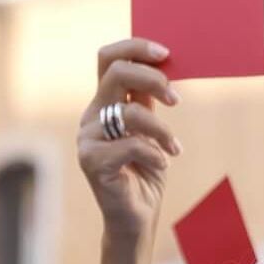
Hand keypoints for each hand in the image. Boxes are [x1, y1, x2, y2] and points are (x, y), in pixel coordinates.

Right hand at [78, 39, 180, 242]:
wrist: (136, 216)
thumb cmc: (146, 170)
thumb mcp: (152, 128)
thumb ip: (149, 98)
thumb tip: (165, 63)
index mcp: (104, 102)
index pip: (108, 58)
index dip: (135, 48)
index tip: (166, 53)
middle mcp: (91, 116)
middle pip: (116, 72)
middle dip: (152, 79)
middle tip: (176, 99)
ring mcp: (87, 138)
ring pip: (130, 112)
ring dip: (161, 129)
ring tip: (173, 148)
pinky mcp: (91, 161)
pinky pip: (132, 145)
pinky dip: (155, 153)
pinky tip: (162, 165)